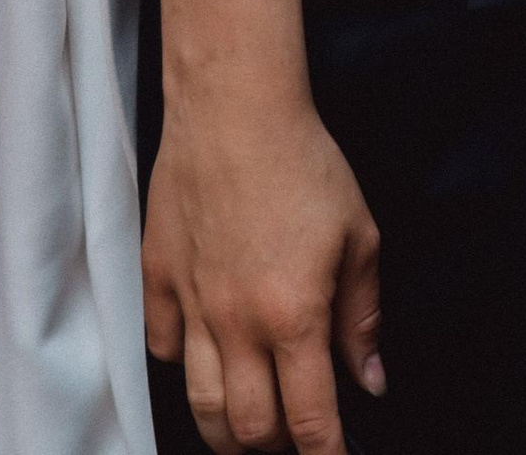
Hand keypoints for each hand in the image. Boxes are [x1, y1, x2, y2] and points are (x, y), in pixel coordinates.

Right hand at [142, 86, 384, 453]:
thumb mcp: (359, 236)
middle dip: (277, 446)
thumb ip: (362, 317)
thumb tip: (369, 382)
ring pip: (201, 405)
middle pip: (249, 430)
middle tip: (295, 430)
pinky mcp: (156, 277)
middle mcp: (236, 323)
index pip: (311, 422)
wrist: (235, 105)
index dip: (328, 454)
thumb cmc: (303, 161)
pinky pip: (161, 348)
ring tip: (249, 422)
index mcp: (293, 316)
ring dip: (227, 428)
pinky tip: (205, 350)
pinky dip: (183, 362)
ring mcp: (190, 303)